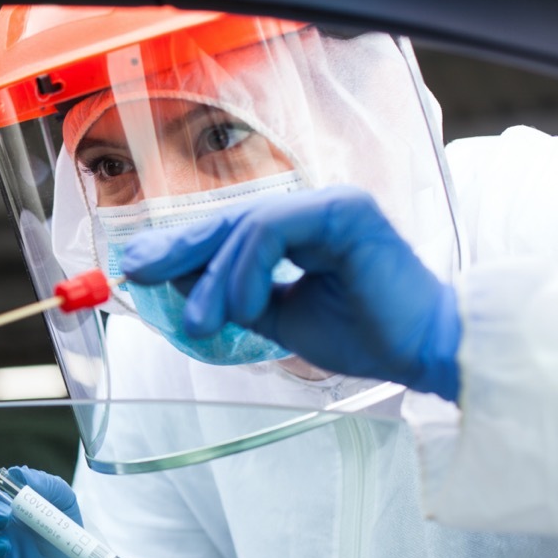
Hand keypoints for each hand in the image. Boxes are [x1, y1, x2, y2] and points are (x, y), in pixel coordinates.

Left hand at [121, 186, 461, 400]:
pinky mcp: (343, 210)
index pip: (229, 229)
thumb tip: (175, 276)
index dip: (181, 246)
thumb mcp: (275, 316)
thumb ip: (230, 294)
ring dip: (214, 279)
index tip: (138, 267)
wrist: (419, 354)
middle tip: (139, 275)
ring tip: (203, 323)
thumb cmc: (361, 336)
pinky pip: (271, 229)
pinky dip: (246, 271)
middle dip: (179, 250)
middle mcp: (313, 209)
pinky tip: (246, 308)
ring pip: (245, 225)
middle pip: (229, 219)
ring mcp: (329, 203)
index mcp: (301, 230)